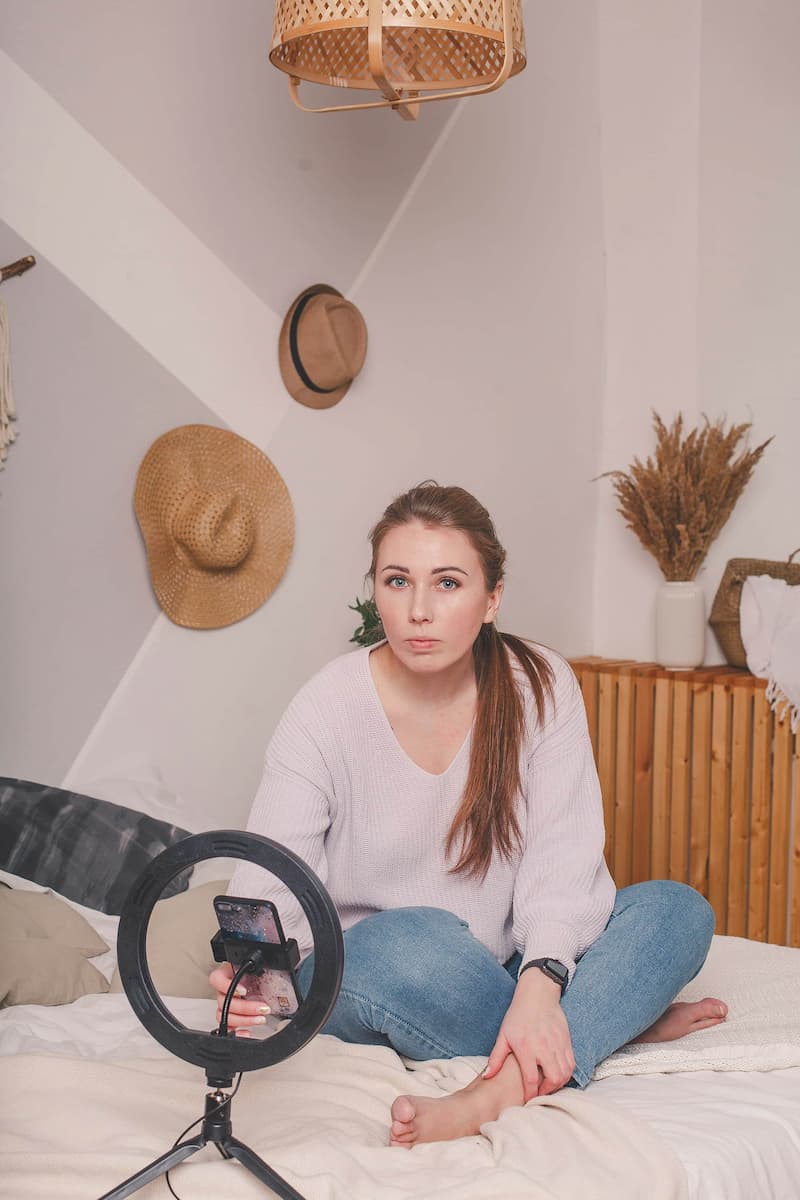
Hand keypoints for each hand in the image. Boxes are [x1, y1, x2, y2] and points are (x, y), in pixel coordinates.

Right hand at [209, 963, 270, 1035]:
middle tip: (262, 1007)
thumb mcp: (261, 966)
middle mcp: (224, 990)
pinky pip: (228, 1028)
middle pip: (224, 1002)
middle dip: (245, 1007)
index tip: (244, 991)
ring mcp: (226, 1005)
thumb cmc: (261, 972)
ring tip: (260, 1019)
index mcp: (228, 973)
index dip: (226, 986)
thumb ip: (262, 966)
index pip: (216, 979)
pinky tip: (247, 1031)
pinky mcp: (231, 1017)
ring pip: (224, 1016)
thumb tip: (275, 962)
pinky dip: (237, 1032)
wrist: (266, 982)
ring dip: (244, 1020)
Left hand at [483, 968, 574, 1101]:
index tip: (527, 1101)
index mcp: (526, 1047)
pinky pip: (571, 1064)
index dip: (530, 1094)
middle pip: (553, 1079)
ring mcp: (557, 1043)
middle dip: (546, 1091)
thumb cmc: (518, 1015)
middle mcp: (544, 1047)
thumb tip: (487, 1076)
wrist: (537, 994)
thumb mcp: (503, 1035)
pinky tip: (557, 1073)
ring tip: (547, 1084)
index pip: (531, 1079)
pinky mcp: (567, 1040)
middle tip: (539, 1092)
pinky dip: (566, 1073)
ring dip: (557, 1083)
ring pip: (565, 1073)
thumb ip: (496, 1057)